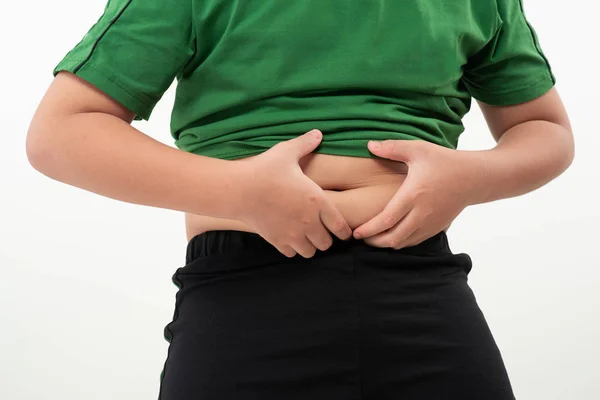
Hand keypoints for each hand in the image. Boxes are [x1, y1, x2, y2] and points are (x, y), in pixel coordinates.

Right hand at [235, 129, 352, 257]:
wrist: (239, 189)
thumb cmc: (265, 169)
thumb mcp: (287, 152)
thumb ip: (305, 144)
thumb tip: (318, 132)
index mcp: (317, 201)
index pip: (341, 227)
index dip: (344, 231)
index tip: (343, 231)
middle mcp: (308, 222)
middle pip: (326, 244)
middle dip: (326, 238)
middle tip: (321, 230)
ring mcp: (292, 234)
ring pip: (310, 252)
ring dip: (310, 245)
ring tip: (305, 235)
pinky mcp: (276, 241)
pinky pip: (291, 254)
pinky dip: (292, 248)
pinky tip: (289, 237)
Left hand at [352, 139, 484, 248]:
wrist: (475, 177)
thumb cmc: (445, 161)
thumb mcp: (418, 149)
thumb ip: (392, 148)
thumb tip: (369, 145)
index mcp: (413, 195)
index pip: (386, 220)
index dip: (368, 230)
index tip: (355, 232)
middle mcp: (421, 214)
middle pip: (393, 238)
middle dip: (374, 242)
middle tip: (360, 237)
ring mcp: (431, 223)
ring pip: (404, 243)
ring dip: (387, 244)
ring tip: (373, 238)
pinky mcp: (437, 228)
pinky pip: (415, 241)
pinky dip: (401, 242)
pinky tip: (392, 235)